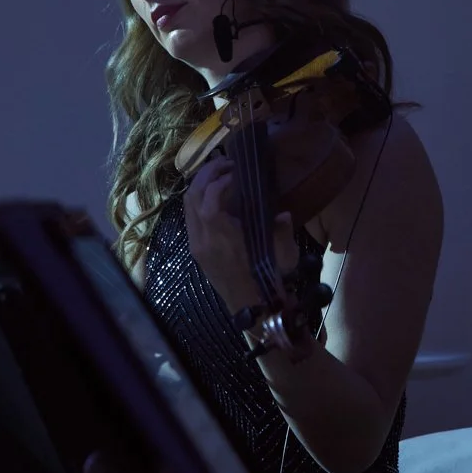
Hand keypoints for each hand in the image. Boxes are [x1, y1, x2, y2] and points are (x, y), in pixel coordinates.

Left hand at [183, 157, 295, 317]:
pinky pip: (189, 216)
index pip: (209, 201)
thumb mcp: (283, 256)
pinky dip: (198, 199)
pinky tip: (215, 194)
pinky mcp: (195, 249)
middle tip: (225, 163)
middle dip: (206, 175)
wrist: (253, 309)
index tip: (236, 172)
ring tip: (219, 173)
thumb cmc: (269, 281)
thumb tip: (284, 213)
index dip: (219, 181)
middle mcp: (203, 241)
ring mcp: (196, 245)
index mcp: (222, 240)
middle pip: (192, 197)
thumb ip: (282, 232)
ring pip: (187, 206)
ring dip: (200, 185)